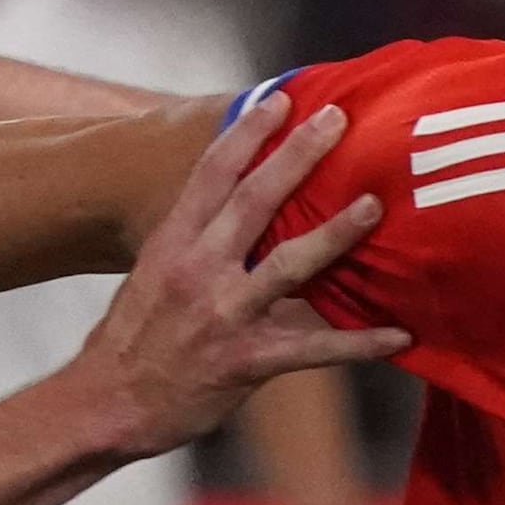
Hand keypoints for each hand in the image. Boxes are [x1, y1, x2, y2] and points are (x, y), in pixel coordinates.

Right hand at [58, 100, 407, 461]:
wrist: (104, 406)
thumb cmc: (133, 340)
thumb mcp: (153, 274)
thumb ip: (195, 241)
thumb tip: (237, 208)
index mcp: (173, 242)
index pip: (212, 174)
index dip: (248, 133)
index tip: (281, 98)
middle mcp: (198, 270)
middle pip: (254, 201)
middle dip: (298, 157)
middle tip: (337, 120)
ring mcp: (223, 315)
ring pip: (288, 266)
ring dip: (335, 235)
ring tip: (374, 207)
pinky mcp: (244, 362)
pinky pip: (313, 350)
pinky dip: (360, 343)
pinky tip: (400, 334)